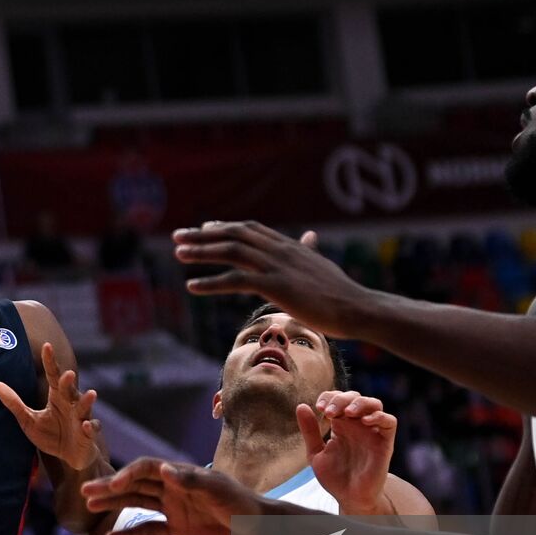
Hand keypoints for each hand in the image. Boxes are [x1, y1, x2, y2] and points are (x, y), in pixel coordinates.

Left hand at [0, 342, 100, 470]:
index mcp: (57, 397)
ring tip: (91, 394)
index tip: (47, 346)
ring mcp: (81, 418)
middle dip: (69, 382)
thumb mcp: (28, 420)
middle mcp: (71, 404)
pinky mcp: (88, 435)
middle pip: (70, 389)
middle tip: (68, 374)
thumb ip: (15, 403)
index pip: (53, 375)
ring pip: (85, 407)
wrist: (68, 458)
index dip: (50, 361)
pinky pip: (91, 429)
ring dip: (87, 401)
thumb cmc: (50, 436)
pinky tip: (86, 426)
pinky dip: (90, 427)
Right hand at [82, 458, 276, 534]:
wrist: (256, 529)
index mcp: (180, 474)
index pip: (147, 468)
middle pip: (135, 484)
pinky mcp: (176, 529)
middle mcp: (172, 488)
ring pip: (136, 503)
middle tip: (86, 492)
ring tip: (90, 508)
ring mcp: (172, 508)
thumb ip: (190, 480)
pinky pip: (148, 529)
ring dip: (114, 504)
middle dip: (111, 487)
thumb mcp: (217, 490)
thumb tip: (163, 468)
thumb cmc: (240, 503)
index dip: (128, 474)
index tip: (113, 485)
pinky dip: (129, 532)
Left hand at [173, 222, 365, 337]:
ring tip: (178, 254)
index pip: (251, 229)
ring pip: (231, 252)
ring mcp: (277, 266)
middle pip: (235, 235)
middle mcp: (280, 250)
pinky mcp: (276, 285)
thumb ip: (308, 251)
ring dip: (201, 252)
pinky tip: (192, 286)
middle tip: (178, 236)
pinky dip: (210, 282)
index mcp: (290, 246)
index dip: (225, 227)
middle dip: (204, 234)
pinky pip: (236, 280)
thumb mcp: (321, 265)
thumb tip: (310, 237)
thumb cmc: (341, 294)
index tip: (204, 227)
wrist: (357, 308)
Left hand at [298, 391, 396, 514]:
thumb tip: (301, 405)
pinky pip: (389, 421)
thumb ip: (310, 431)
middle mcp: (357, 425)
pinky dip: (379, 416)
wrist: (349, 498)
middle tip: (329, 412)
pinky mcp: (385, 442)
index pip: (338, 398)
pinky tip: (364, 421)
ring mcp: (372, 432)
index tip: (319, 407)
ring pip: (374, 403)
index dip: (329, 396)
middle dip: (341, 399)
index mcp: (341, 424)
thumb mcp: (316, 452)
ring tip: (347, 413)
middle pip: (355, 397)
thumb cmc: (335, 477)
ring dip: (360, 403)